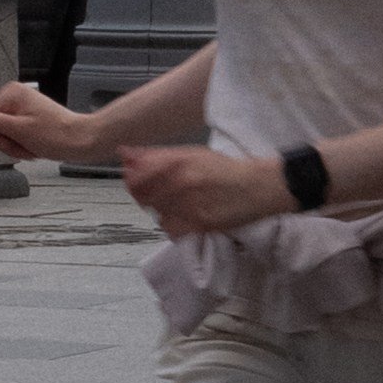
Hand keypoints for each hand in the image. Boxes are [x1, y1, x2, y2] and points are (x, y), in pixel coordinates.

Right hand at [0, 79, 80, 162]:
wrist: (81, 141)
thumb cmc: (58, 135)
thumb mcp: (19, 130)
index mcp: (10, 94)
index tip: (8, 140)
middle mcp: (14, 97)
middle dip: (6, 142)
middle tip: (22, 145)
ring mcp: (21, 108)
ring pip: (2, 134)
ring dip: (15, 146)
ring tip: (31, 146)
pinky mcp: (27, 119)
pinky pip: (13, 136)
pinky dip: (21, 145)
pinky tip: (33, 146)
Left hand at [120, 143, 286, 238]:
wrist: (256, 186)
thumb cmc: (225, 168)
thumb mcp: (191, 153)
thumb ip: (156, 155)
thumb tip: (125, 153)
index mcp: (178, 161)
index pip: (138, 174)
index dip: (131, 179)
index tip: (132, 179)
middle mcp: (180, 181)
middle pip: (143, 195)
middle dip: (144, 195)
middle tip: (161, 194)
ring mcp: (188, 204)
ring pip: (157, 213)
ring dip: (162, 210)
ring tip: (180, 204)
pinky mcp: (197, 224)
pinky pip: (171, 229)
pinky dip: (173, 225)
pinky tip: (186, 217)